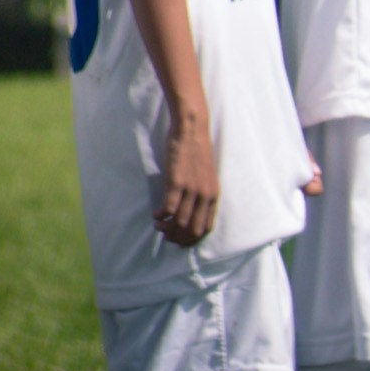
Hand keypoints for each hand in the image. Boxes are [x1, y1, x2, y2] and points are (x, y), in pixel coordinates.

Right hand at [151, 102, 220, 247]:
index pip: (206, 228)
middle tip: (167, 236)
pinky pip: (167, 209)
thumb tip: (193, 211)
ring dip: (166, 229)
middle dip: (178, 238)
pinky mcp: (177, 182)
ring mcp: (191, 189)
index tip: (181, 241)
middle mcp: (204, 195)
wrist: (192, 129)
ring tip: (159, 225)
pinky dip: (160, 216)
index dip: (192, 239)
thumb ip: (203, 194)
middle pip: (192, 230)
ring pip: (179, 223)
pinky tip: (155, 214)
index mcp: (213, 195)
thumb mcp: (208, 176)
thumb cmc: (198, 150)